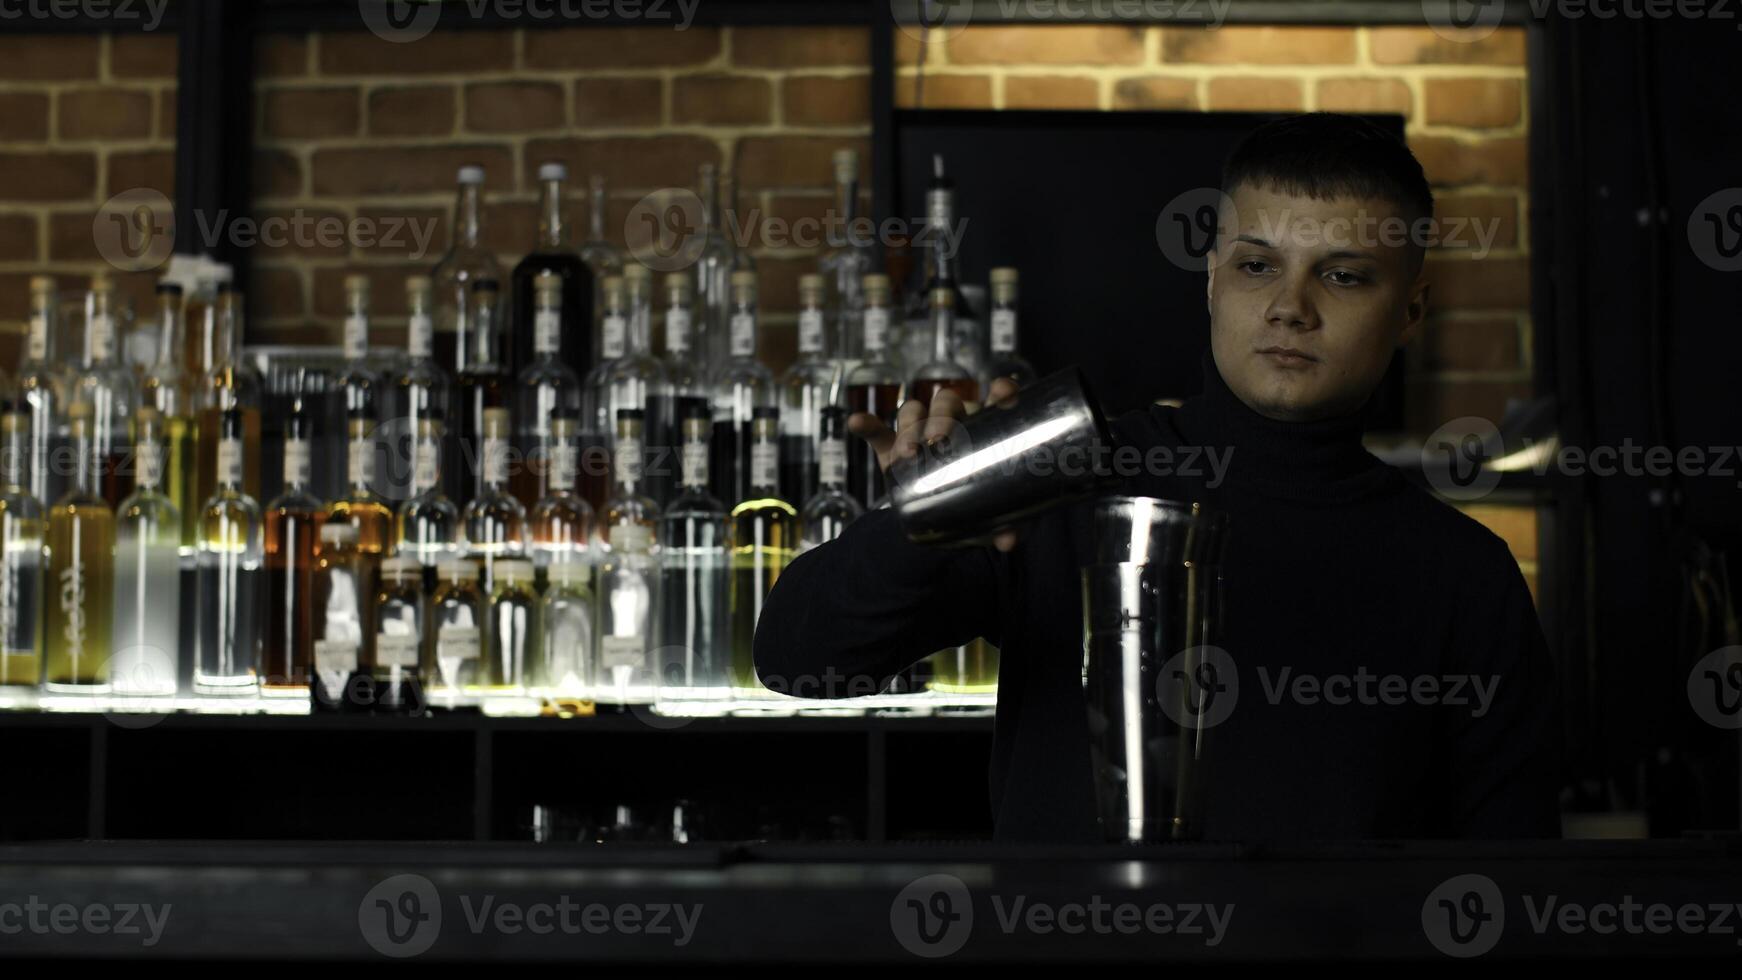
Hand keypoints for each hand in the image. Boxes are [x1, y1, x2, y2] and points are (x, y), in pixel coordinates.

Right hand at [848, 377, 1023, 551]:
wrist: (934, 520)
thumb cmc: (972, 505)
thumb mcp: (991, 515)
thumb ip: (1005, 525)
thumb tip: (1007, 542)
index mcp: (983, 429)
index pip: (995, 400)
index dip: (1000, 391)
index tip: (1002, 392)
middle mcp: (951, 423)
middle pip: (947, 402)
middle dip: (943, 416)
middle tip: (940, 440)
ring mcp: (919, 434)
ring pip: (914, 411)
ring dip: (910, 425)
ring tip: (909, 451)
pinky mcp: (892, 449)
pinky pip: (877, 431)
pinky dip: (867, 424)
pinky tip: (858, 422)